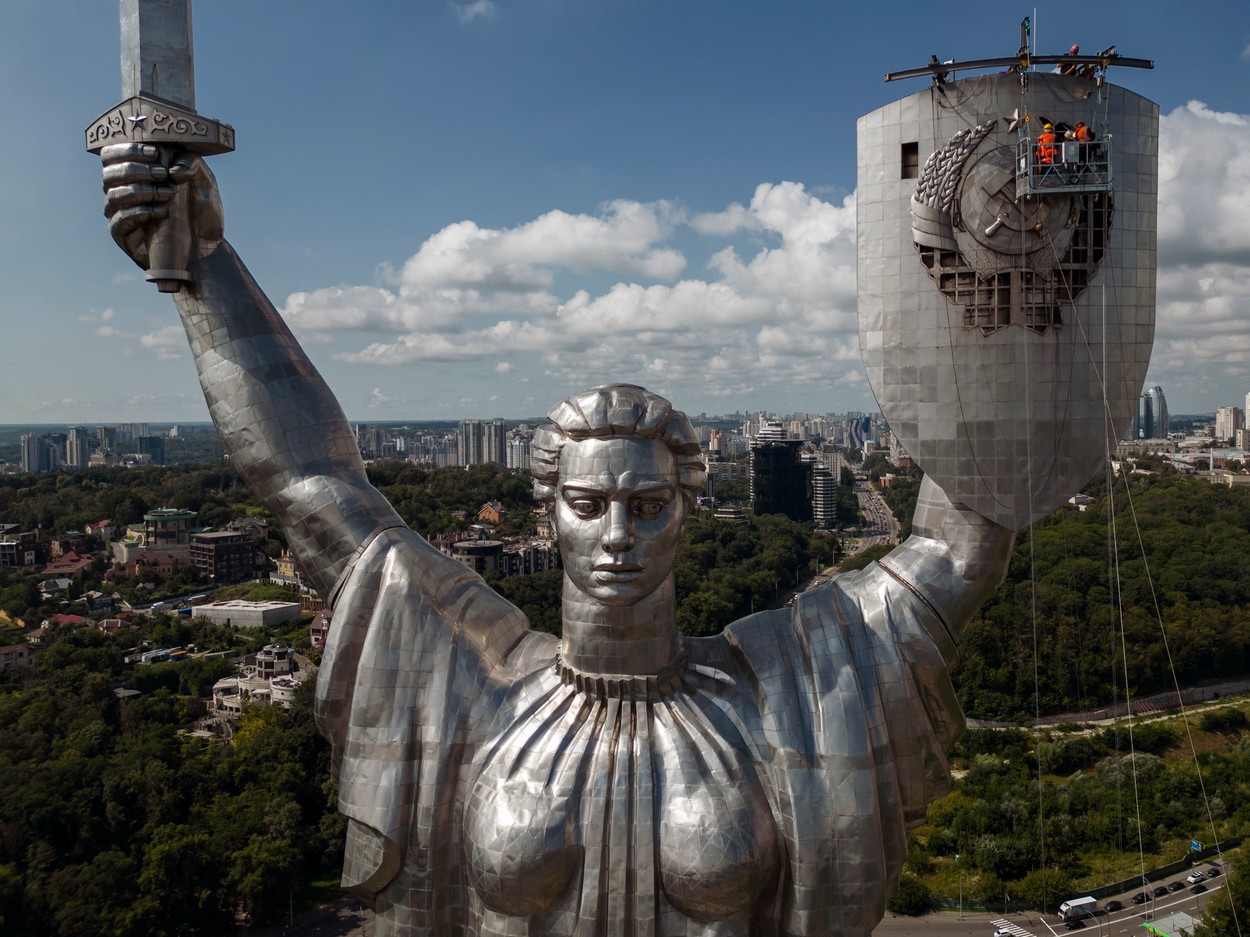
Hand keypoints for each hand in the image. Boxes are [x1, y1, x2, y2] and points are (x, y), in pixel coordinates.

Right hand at [101, 143, 223, 276]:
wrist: (209, 245)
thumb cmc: (200, 209)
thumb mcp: (203, 182)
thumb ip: (191, 164)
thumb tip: (173, 168)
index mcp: (133, 172)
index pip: (112, 154)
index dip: (128, 150)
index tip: (155, 153)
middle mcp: (121, 191)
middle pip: (109, 173)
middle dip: (136, 170)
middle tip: (162, 174)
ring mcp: (120, 213)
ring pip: (113, 196)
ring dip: (140, 191)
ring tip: (168, 193)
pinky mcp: (123, 235)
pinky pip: (119, 221)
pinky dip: (139, 213)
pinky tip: (161, 211)